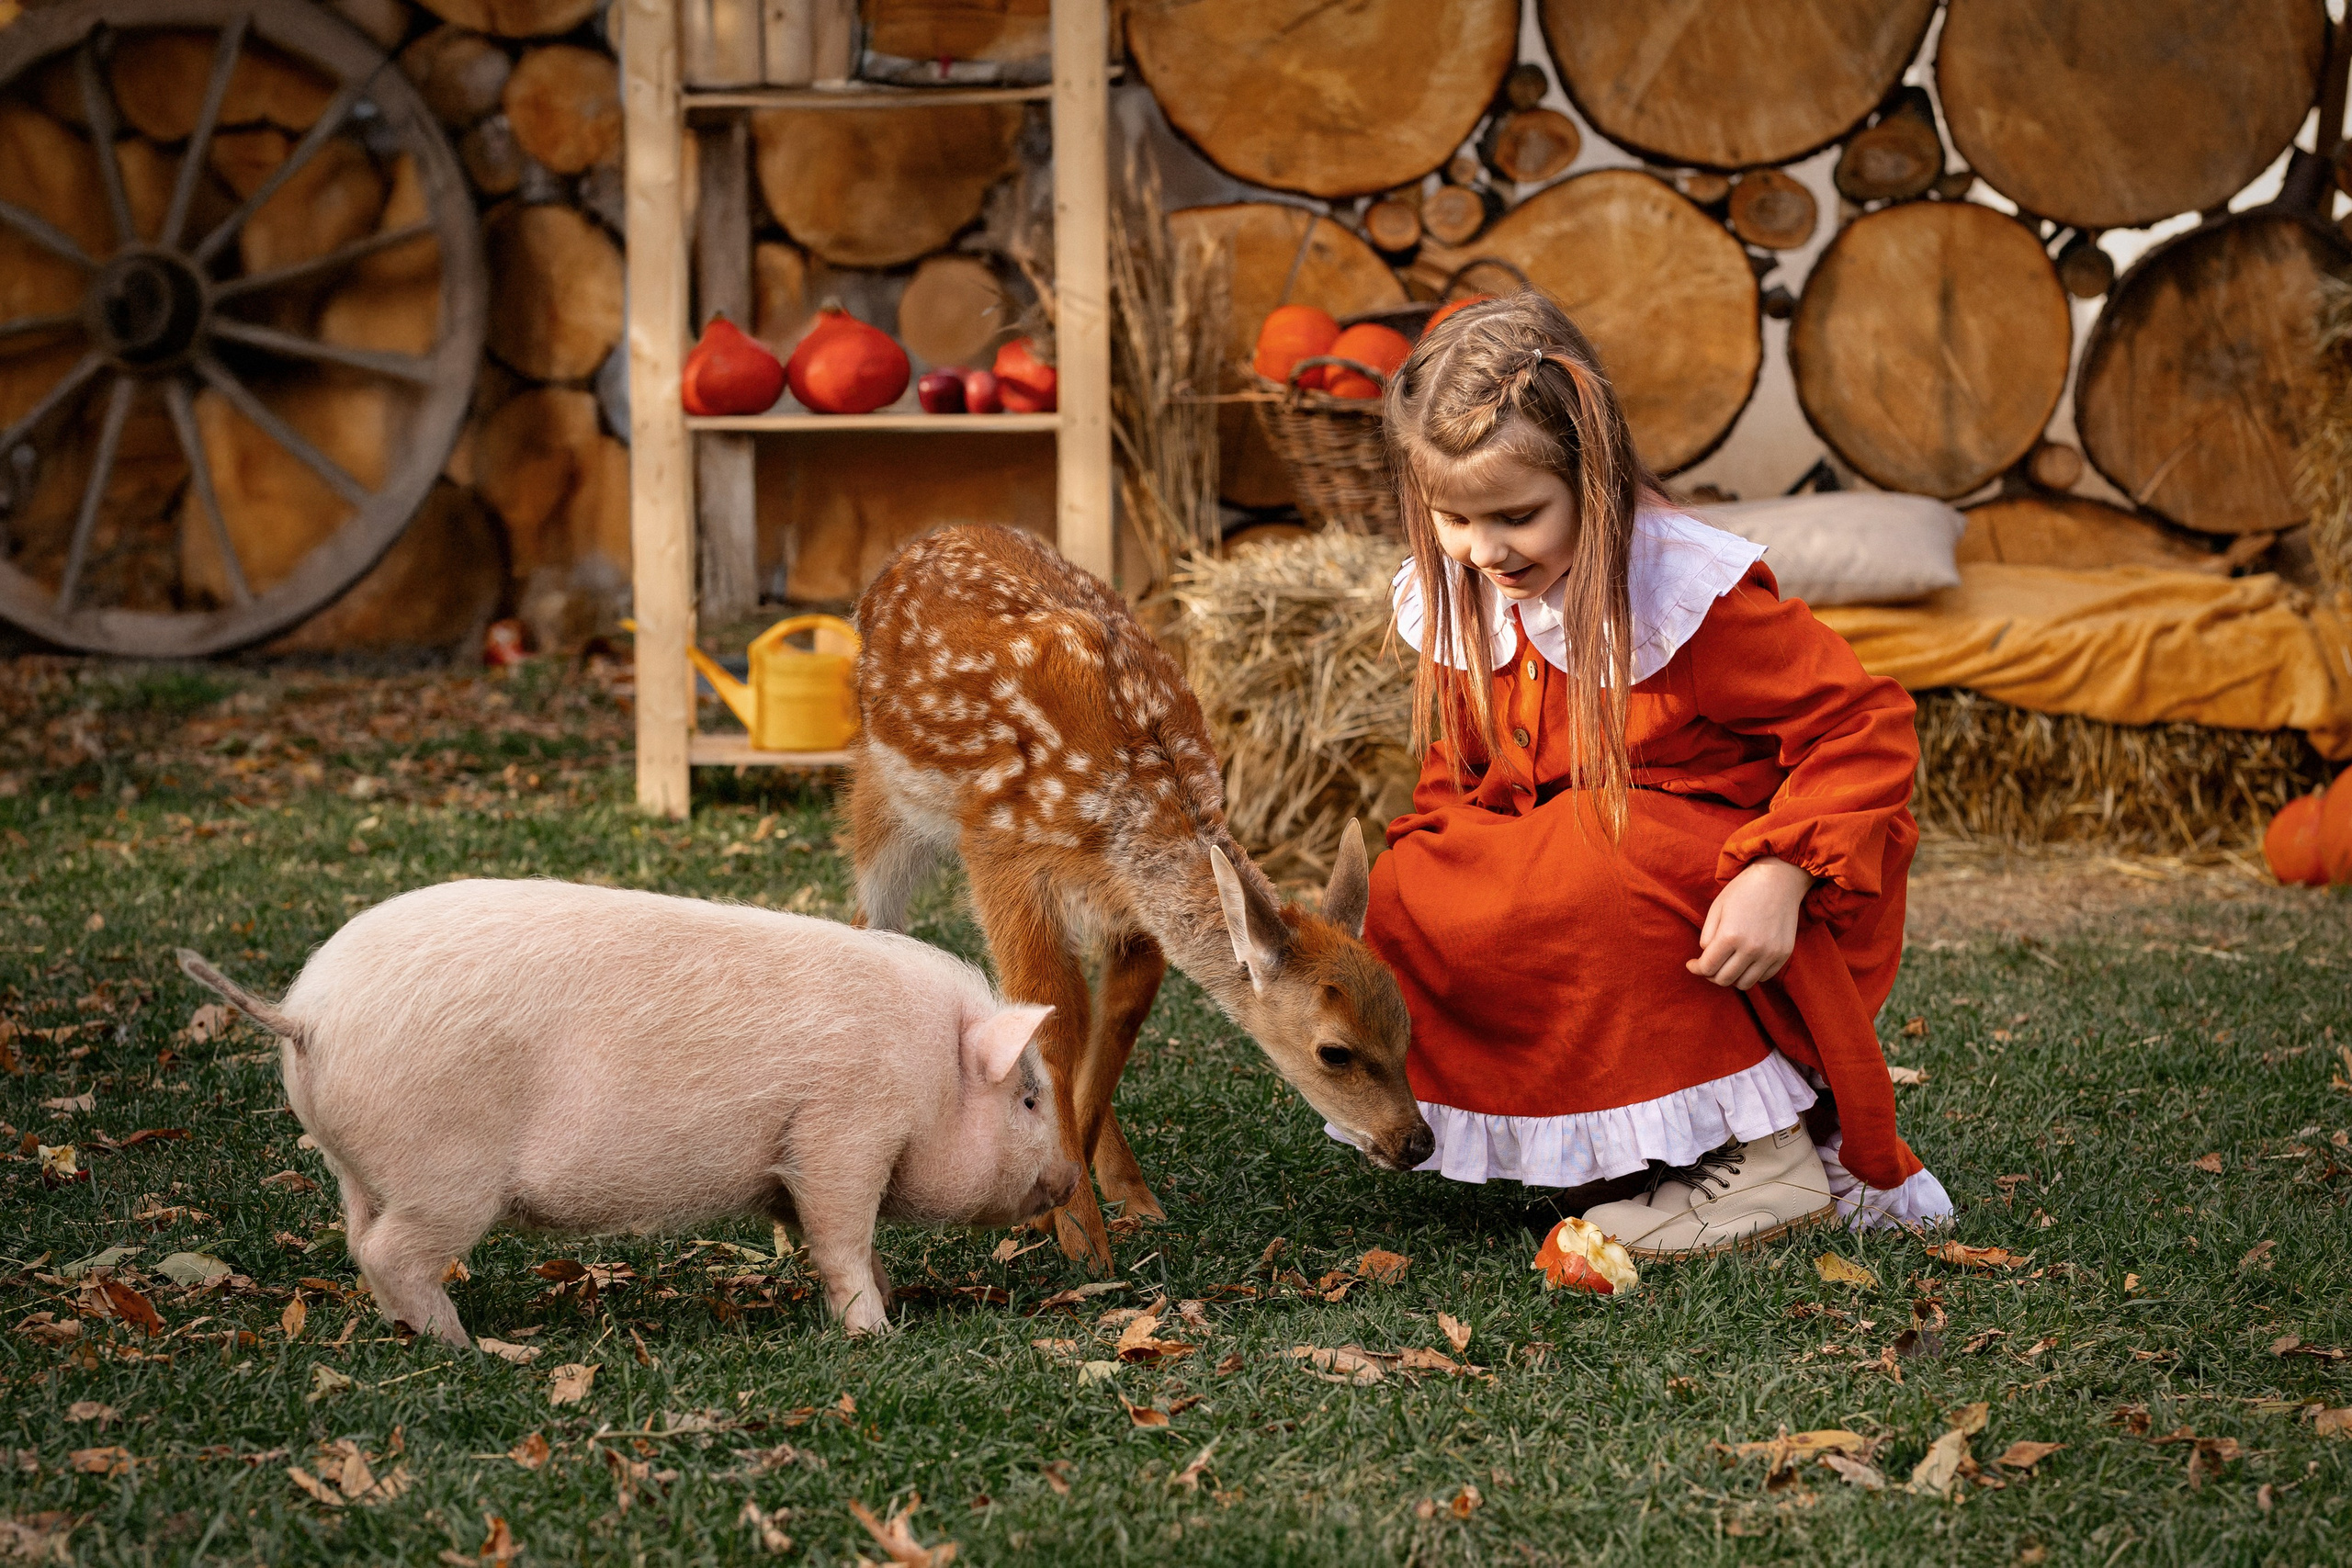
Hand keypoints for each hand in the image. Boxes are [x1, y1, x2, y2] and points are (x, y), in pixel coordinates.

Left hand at [1687, 856, 1813, 991]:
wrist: (1779, 879)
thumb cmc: (1743, 890)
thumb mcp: (1716, 908)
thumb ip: (1707, 936)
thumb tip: (1705, 958)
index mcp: (1730, 936)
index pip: (1707, 968)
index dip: (1696, 969)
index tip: (1692, 964)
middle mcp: (1751, 949)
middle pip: (1724, 979)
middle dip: (1711, 975)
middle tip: (1709, 965)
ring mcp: (1770, 953)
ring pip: (1744, 984)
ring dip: (1732, 977)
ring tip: (1727, 964)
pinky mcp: (1784, 954)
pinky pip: (1763, 977)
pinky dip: (1751, 973)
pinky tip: (1745, 960)